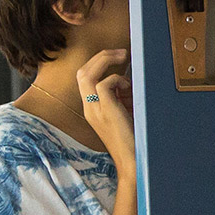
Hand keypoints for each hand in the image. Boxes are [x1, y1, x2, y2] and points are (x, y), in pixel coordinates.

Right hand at [75, 48, 135, 174]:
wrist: (132, 161)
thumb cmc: (131, 139)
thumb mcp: (123, 113)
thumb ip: (120, 98)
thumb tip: (125, 81)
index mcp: (91, 108)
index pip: (85, 77)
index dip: (99, 63)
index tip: (117, 60)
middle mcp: (89, 108)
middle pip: (82, 72)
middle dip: (101, 56)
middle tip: (120, 53)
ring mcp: (95, 110)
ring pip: (87, 74)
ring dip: (106, 60)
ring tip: (122, 56)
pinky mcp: (105, 111)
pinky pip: (104, 83)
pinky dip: (118, 80)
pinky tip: (128, 90)